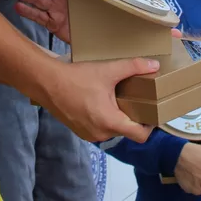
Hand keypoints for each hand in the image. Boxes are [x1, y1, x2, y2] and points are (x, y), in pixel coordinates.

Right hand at [36, 56, 159, 142]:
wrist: (46, 82)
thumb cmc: (77, 77)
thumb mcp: (108, 70)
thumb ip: (133, 67)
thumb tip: (154, 65)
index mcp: (110, 122)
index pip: (140, 135)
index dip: (150, 125)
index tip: (152, 111)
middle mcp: (101, 134)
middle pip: (127, 131)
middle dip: (133, 116)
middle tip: (137, 98)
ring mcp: (89, 134)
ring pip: (113, 129)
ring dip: (118, 116)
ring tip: (119, 98)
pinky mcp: (80, 131)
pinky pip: (100, 128)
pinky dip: (105, 117)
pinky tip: (102, 101)